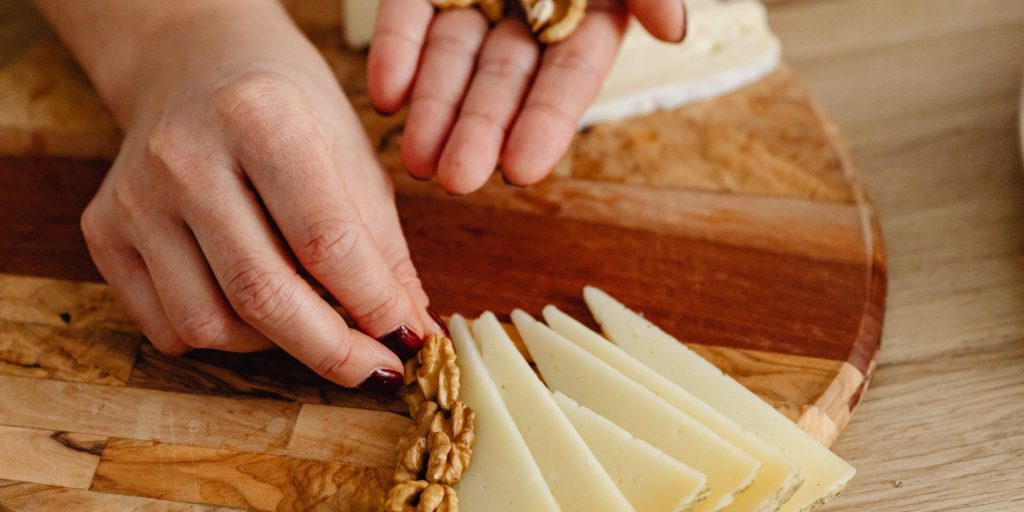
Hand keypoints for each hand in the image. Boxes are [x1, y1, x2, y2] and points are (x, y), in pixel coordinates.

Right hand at [56, 1, 436, 388]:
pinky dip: (224, 335)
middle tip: (376, 370)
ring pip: (211, 324)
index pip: (325, 242)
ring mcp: (135, 197)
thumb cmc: (288, 108)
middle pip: (263, 294)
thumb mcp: (351, 155)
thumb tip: (410, 331)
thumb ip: (381, 246)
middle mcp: (185, 156)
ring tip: (309, 315)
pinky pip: (169, 326)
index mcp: (260, 118)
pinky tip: (252, 304)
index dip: (376, 307)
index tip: (411, 343)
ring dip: (276, 344)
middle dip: (332, 351)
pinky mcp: (103, 230)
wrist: (195, 63)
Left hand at [367, 0, 686, 193]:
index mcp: (589, 6)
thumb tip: (674, 32)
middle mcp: (533, 4)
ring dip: (433, 107)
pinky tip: (385, 97)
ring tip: (414, 159)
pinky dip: (398, 51)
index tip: (523, 171)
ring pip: (454, 57)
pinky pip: (409, 13)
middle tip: (456, 180)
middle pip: (504, 78)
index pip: (570, 75)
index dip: (547, 122)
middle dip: (478, 128)